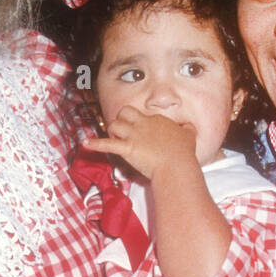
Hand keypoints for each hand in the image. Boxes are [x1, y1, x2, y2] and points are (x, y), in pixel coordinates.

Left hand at [81, 107, 195, 180]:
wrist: (176, 164)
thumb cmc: (183, 152)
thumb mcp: (189, 135)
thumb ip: (188, 129)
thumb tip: (189, 126)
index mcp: (155, 120)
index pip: (142, 115)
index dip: (138, 122)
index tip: (139, 131)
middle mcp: (143, 124)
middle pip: (125, 112)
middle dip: (121, 120)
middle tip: (123, 131)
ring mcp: (134, 136)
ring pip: (114, 125)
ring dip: (112, 132)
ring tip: (114, 139)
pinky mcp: (127, 149)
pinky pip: (107, 144)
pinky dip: (95, 144)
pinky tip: (85, 144)